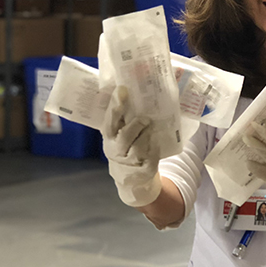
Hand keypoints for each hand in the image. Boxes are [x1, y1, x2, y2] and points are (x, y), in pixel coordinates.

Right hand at [101, 85, 161, 206]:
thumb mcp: (118, 134)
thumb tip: (127, 89)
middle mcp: (116, 150)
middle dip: (137, 125)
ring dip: (147, 135)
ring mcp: (129, 162)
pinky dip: (155, 147)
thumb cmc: (125, 147)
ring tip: (151, 129)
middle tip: (146, 118)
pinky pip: (152, 155)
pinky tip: (156, 143)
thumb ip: (122, 118)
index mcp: (109, 137)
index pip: (109, 120)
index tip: (122, 90)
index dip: (115, 105)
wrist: (130, 177)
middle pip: (125, 136)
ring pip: (140, 146)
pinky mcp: (144, 169)